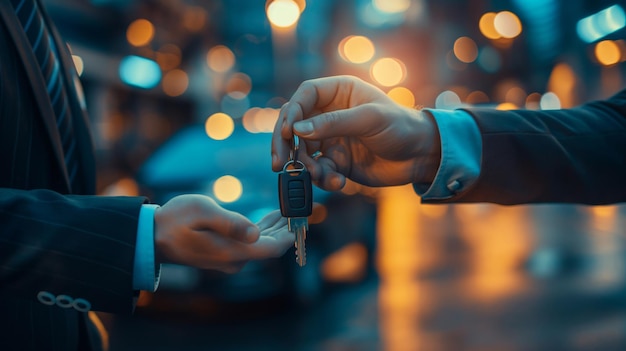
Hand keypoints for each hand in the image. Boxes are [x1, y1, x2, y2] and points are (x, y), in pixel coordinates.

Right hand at [154, 194, 292, 273]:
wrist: (152, 237)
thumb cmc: (175, 220)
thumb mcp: (202, 212)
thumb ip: (230, 222)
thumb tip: (255, 233)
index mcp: (233, 251)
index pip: (273, 248)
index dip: (292, 233)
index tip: (306, 218)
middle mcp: (235, 260)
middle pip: (271, 246)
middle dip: (288, 228)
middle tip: (305, 208)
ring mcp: (230, 259)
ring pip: (262, 244)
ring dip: (276, 227)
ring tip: (292, 209)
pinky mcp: (224, 254)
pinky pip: (251, 244)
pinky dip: (263, 229)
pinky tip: (271, 216)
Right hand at [271, 75, 440, 190]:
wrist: (420, 156)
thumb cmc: (400, 127)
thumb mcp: (369, 119)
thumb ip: (333, 123)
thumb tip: (297, 130)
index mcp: (338, 92)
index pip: (304, 96)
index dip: (292, 113)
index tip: (289, 132)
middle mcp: (330, 113)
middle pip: (295, 124)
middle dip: (285, 145)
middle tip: (278, 163)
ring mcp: (330, 138)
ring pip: (302, 151)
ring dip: (306, 166)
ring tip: (322, 176)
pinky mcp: (335, 160)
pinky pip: (318, 169)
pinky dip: (322, 179)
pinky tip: (338, 183)